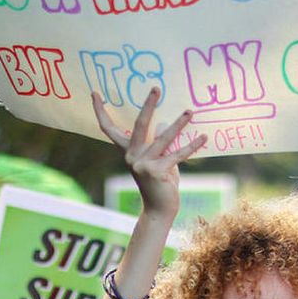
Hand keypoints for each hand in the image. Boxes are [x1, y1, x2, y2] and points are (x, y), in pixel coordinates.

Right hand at [92, 87, 205, 216]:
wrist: (160, 210)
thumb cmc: (161, 183)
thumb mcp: (159, 160)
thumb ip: (160, 143)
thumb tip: (165, 122)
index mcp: (129, 151)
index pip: (109, 129)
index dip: (100, 111)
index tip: (94, 93)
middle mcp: (132, 156)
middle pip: (139, 125)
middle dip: (148, 105)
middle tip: (156, 88)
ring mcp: (142, 164)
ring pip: (163, 139)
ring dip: (178, 124)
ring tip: (190, 111)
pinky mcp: (156, 172)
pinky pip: (177, 155)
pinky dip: (191, 146)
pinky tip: (203, 137)